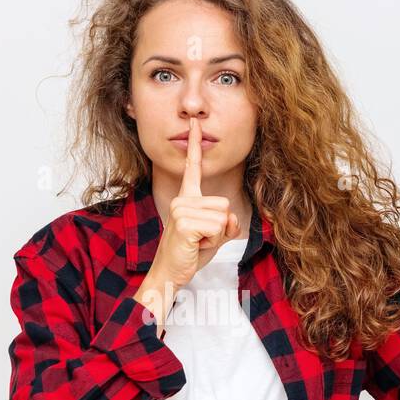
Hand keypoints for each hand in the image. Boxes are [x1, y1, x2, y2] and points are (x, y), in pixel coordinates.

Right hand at [150, 116, 240, 290]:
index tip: (196, 125)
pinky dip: (212, 241)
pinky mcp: (185, 222)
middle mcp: (182, 200)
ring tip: (197, 243)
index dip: (194, 146)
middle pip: (224, 204)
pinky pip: (217, 227)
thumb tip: (230, 218)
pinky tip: (195, 245)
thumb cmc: (189, 254)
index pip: (192, 168)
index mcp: (187, 199)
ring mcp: (182, 209)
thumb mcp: (214, 236)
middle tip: (201, 239)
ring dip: (216, 235)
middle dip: (220, 227)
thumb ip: (226, 223)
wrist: (169, 274)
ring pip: (223, 216)